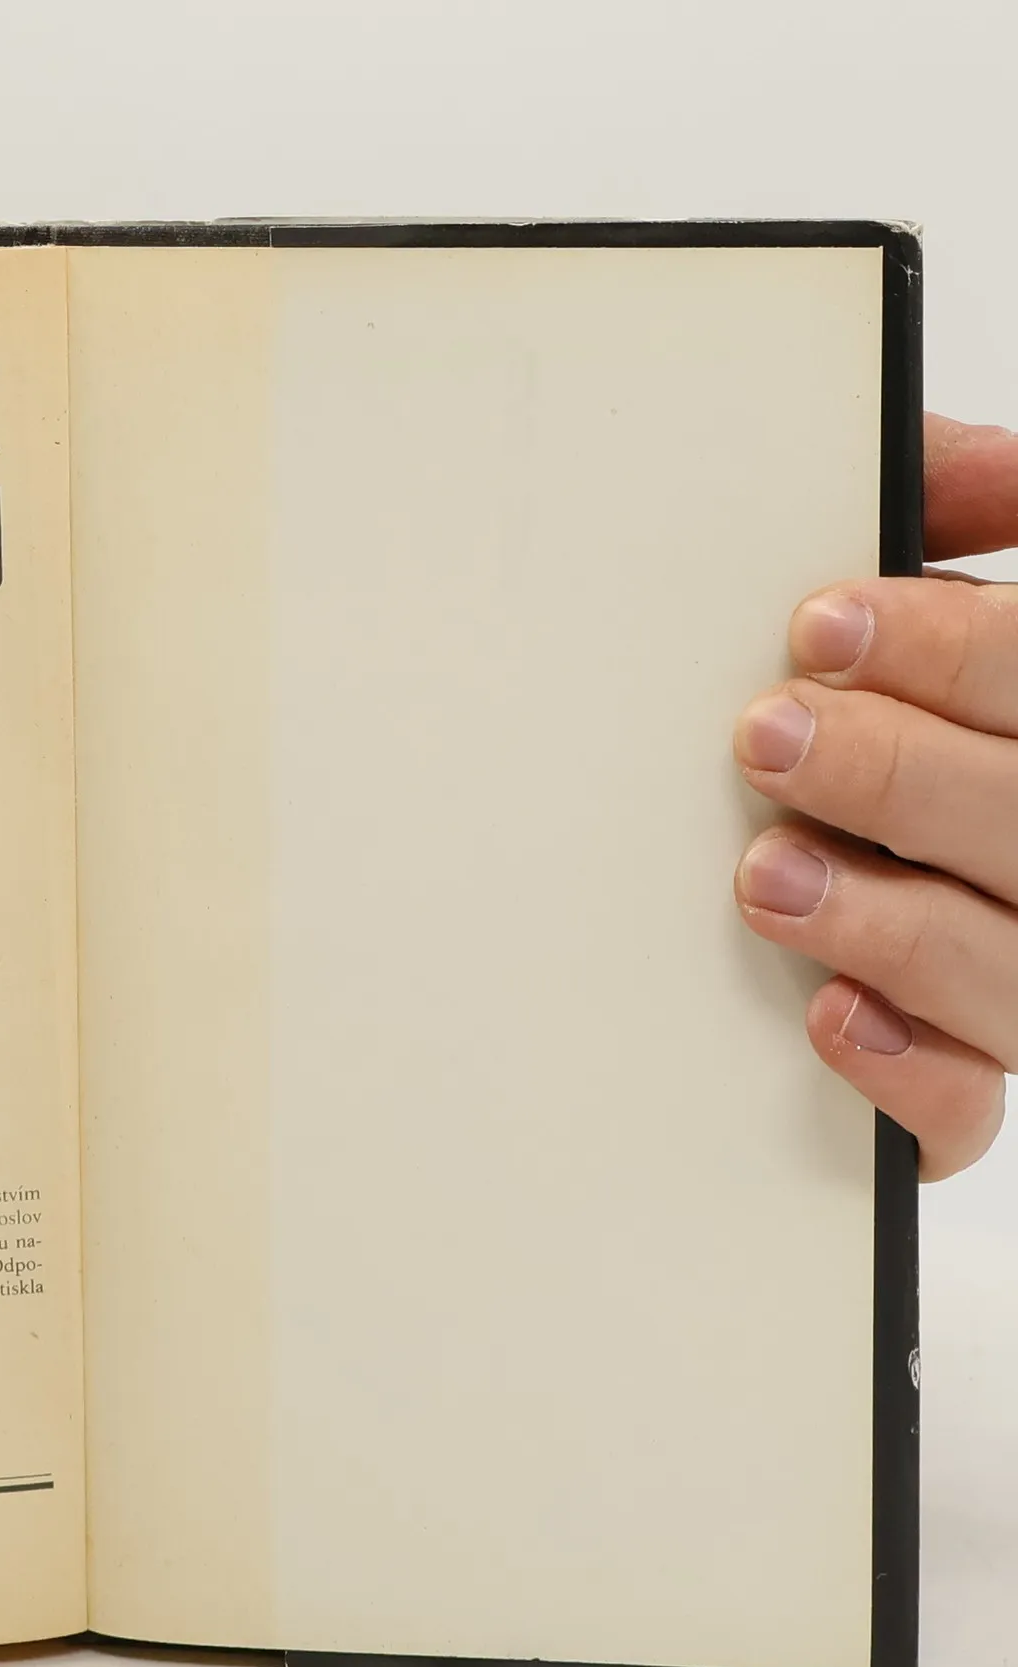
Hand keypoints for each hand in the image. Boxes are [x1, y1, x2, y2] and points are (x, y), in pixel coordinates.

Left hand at [734, 415, 1017, 1179]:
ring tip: (766, 876)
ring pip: (1007, 971)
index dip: (948, 653)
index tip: (815, 625)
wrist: (838, 820)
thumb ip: (951, 513)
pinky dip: (907, 1073)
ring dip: (886, 922)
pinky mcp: (969, 1075)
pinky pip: (970, 1109)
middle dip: (895, 773)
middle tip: (765, 737)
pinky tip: (830, 1017)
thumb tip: (957, 463)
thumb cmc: (891, 711)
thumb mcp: (916, 606)